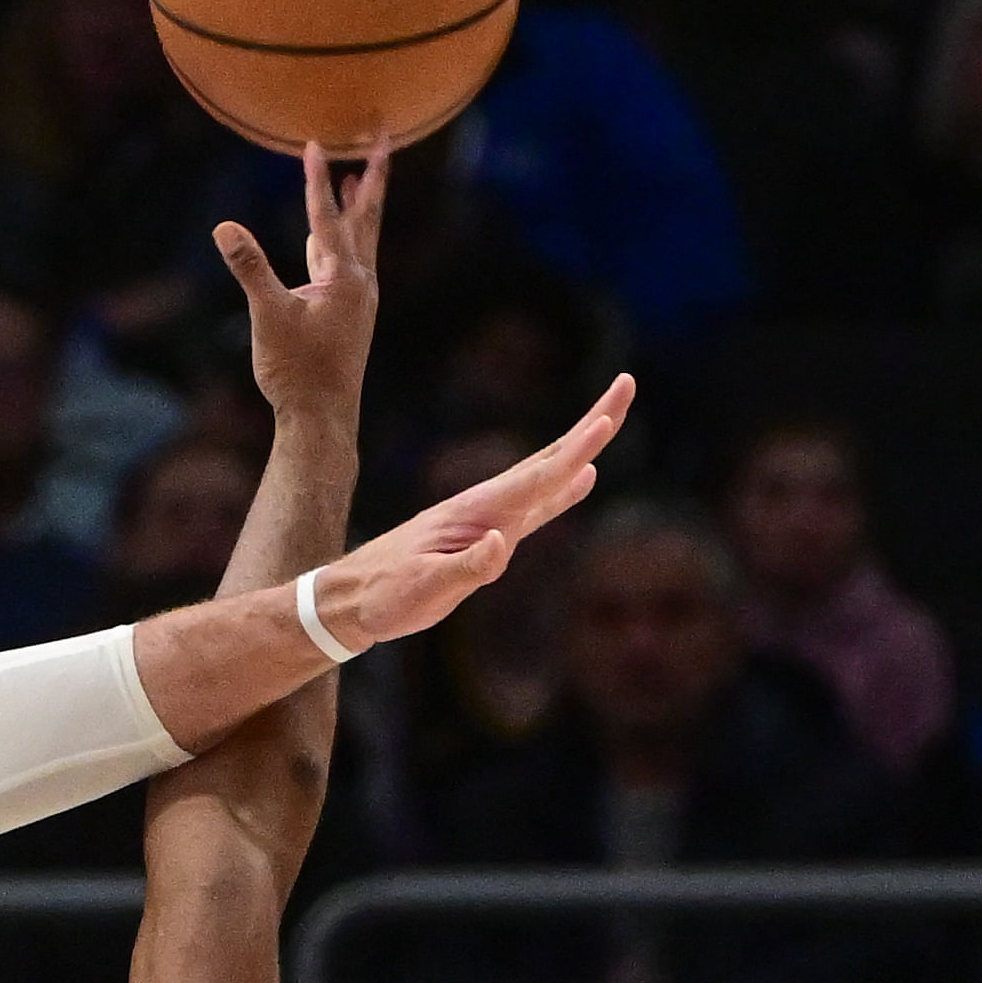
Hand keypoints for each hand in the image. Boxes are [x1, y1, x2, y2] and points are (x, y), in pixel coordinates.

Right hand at [214, 143, 383, 421]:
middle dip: (372, 175)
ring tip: (359, 176)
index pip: (326, 217)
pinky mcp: (347, 312)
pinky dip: (340, 240)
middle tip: (382, 138)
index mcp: (344, 278)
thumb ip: (249, 268)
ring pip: (360, 237)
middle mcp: (359, 281)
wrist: (322, 419)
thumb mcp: (268, 317)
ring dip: (359, 204)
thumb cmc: (297, 372)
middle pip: (366, 215)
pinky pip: (347, 262)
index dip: (317, 179)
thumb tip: (224, 228)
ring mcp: (356, 297)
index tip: (313, 143)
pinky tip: (325, 240)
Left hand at [314, 375, 634, 649]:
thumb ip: (466, 568)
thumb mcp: (423, 588)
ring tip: (613, 417)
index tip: (607, 420)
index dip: (577, 452)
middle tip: (627, 383)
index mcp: (478, 513)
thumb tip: (502, 544)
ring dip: (583, 446)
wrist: (354, 598)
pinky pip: (537, 503)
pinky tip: (584, 479)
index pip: (539, 477)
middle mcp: (488, 505)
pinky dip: (564, 487)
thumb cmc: (387, 597)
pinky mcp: (488, 533)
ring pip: (546, 474)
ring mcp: (489, 516)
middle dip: (592, 424)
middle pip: (551, 458)